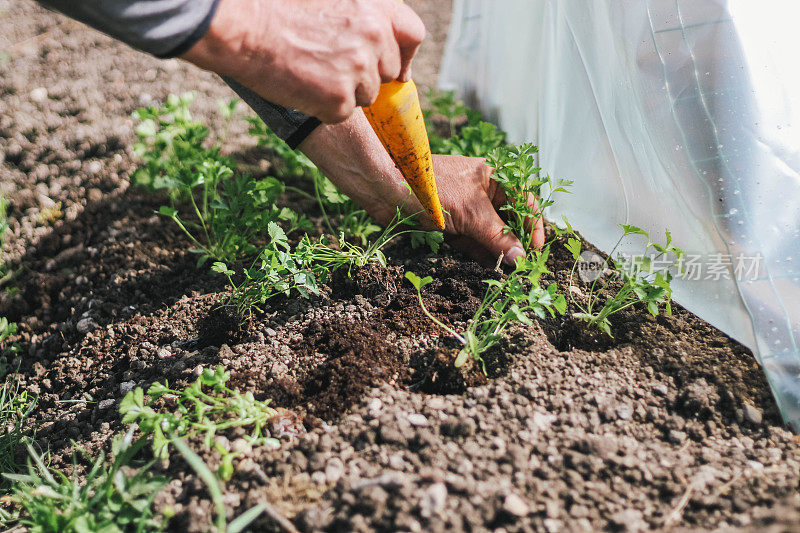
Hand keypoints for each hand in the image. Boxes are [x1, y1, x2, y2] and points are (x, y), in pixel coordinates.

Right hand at [181, 0, 425, 122]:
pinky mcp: (341, 99)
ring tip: (313, 70)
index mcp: (375, 7)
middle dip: (367, 75)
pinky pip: (344, 113)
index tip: (397, 68)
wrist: (246, 31)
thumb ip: (364, 18)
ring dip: (345, 91)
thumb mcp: (333, 0)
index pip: (413, 34)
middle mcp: (374, 37)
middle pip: (389, 72)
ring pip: (367, 96)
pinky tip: (304, 86)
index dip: (405, 54)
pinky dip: (325, 107)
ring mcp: (359, 70)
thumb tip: (387, 46)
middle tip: (332, 66)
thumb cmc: (281, 11)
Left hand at [298, 111, 543, 264]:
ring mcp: (461, 210)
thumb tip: (521, 259)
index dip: (532, 224)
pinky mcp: (446, 226)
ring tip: (506, 273)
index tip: (537, 250)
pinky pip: (468, 242)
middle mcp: (478, 192)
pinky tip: (485, 269)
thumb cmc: (430, 189)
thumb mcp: (470, 212)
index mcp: (490, 177)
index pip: (523, 200)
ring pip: (487, 234)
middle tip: (523, 267)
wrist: (383, 189)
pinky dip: (477, 255)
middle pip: (506, 220)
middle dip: (515, 243)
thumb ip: (497, 236)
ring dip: (496, 252)